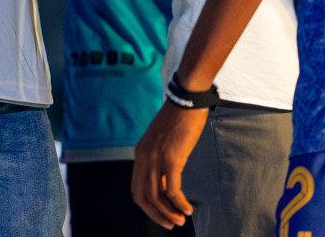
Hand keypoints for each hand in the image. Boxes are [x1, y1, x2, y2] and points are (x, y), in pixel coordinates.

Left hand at [132, 101, 206, 229]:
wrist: (186, 99)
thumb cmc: (179, 118)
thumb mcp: (163, 141)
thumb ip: (160, 158)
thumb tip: (167, 179)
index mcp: (140, 154)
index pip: (136, 189)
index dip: (147, 206)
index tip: (161, 214)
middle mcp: (144, 158)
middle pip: (143, 197)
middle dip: (156, 215)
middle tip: (171, 224)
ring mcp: (156, 158)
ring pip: (157, 197)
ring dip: (169, 213)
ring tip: (180, 220)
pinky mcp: (171, 158)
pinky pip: (172, 190)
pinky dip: (179, 204)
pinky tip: (188, 209)